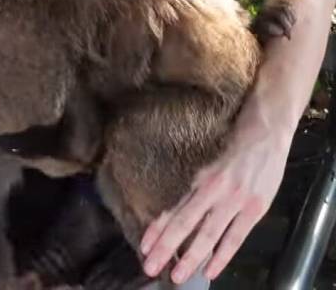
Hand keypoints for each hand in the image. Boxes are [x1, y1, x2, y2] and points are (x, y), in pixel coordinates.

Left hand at [140, 124, 290, 283]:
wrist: (265, 134)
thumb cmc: (235, 150)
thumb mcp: (210, 167)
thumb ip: (198, 190)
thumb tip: (179, 213)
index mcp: (201, 180)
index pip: (175, 209)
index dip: (158, 229)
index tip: (144, 246)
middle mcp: (213, 190)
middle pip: (185, 223)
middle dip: (166, 247)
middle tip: (149, 266)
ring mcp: (235, 201)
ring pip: (208, 234)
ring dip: (191, 258)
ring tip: (177, 277)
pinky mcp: (255, 209)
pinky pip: (236, 238)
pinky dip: (222, 257)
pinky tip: (210, 271)